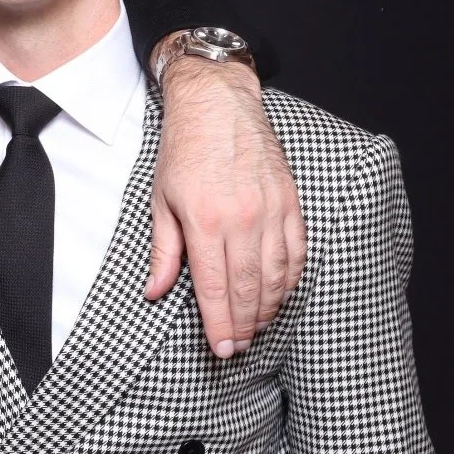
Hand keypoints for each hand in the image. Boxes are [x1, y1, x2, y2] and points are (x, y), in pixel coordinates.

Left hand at [146, 56, 305, 357]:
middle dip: (244, 324)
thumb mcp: (160, 201)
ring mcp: (272, 210)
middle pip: (248, 288)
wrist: (218, 105)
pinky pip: (297, 251)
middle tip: (239, 347)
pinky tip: (280, 294)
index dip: (220, 323)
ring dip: (268, 306)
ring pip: (277, 274)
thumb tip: (155, 292)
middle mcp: (243, 219)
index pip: (216, 287)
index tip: (222, 349)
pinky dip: (291, 279)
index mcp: (205, 220)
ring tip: (257, 326)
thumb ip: (163, 251)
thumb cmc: (183, 151)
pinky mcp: (291, 201)